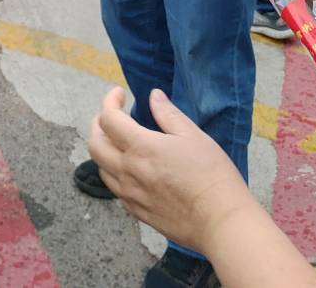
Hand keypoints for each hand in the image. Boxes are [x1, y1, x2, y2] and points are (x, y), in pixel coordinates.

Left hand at [90, 88, 254, 253]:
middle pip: (95, 144)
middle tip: (113, 115)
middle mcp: (128, 171)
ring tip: (119, 141)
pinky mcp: (137, 212)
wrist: (220, 221)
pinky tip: (131, 170)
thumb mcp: (193, 136)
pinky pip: (115, 190)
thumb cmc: (212, 175)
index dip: (110, 101)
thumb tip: (154, 96)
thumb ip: (168, 114)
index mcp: (140, 148)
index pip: (108, 119)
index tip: (120, 93)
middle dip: (98, 124)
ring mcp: (130, 195)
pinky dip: (115, 173)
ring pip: (101, 168)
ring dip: (104, 150)